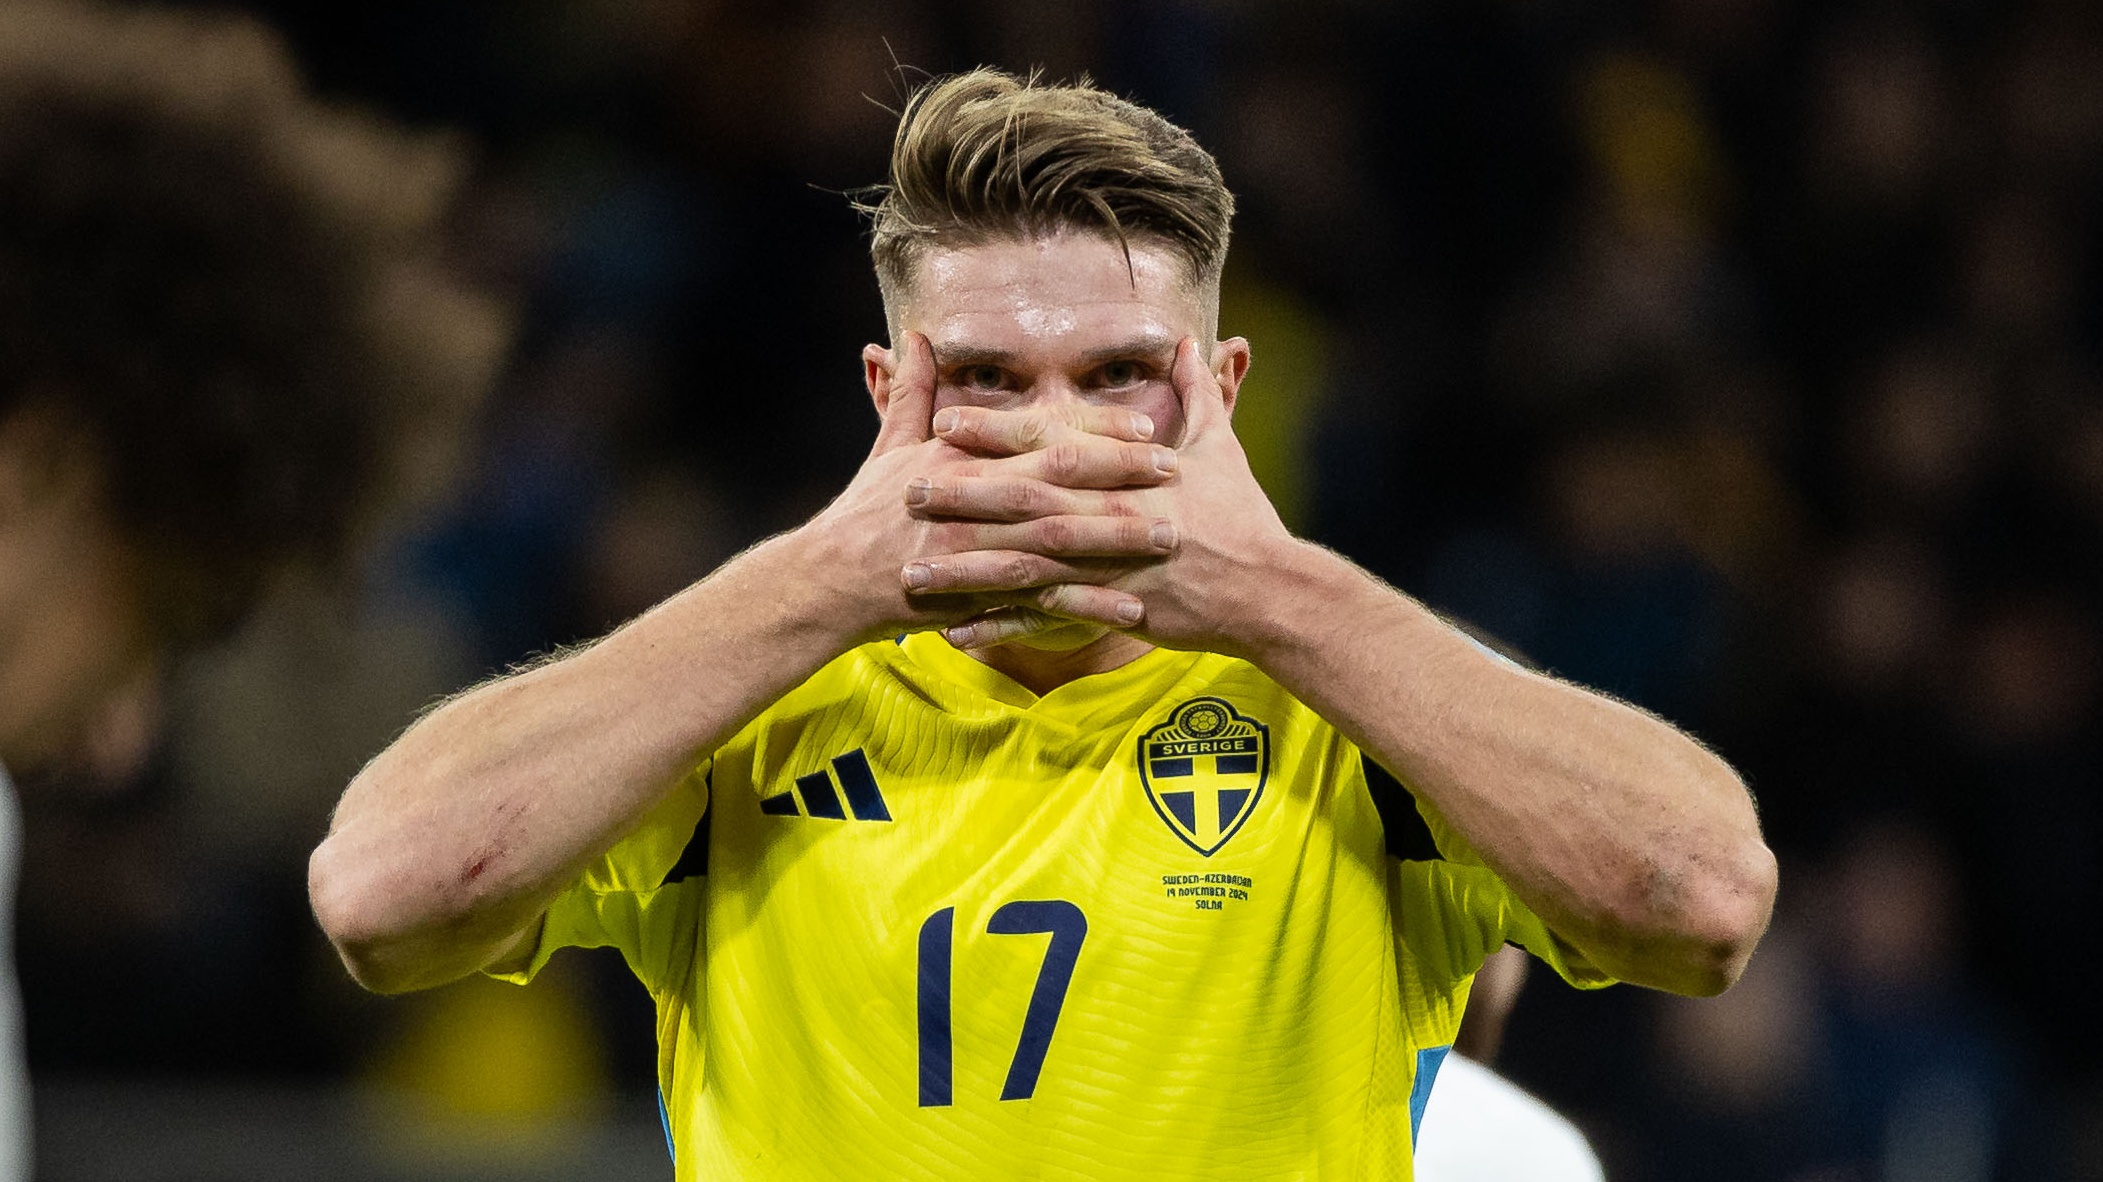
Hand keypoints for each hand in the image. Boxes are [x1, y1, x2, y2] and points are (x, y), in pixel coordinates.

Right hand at [802, 332, 1182, 642]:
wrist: (830, 580)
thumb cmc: (864, 511)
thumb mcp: (889, 444)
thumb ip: (914, 391)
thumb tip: (917, 336)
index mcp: (963, 456)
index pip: (1043, 435)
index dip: (1100, 431)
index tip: (1149, 428)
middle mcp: (975, 497)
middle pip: (1062, 480)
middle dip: (1124, 476)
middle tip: (1178, 474)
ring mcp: (978, 548)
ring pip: (1062, 540)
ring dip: (1119, 541)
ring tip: (1171, 539)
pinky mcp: (978, 595)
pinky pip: (1043, 600)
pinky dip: (1088, 605)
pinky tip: (1132, 610)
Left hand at [906, 338, 1298, 652]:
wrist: (1269, 591)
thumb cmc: (1244, 518)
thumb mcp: (1222, 448)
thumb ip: (1198, 394)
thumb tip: (1190, 342)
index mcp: (1127, 474)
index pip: (1050, 445)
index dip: (994, 433)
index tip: (944, 421)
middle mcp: (1110, 517)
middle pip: (1024, 503)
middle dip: (962, 495)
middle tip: (905, 490)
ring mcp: (1109, 568)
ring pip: (1024, 567)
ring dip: (965, 570)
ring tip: (912, 572)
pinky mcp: (1113, 613)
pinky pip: (1044, 623)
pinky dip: (999, 628)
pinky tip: (955, 633)